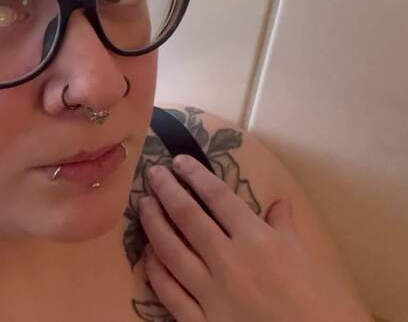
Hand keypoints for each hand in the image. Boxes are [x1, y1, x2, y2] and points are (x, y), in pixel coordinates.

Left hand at [138, 154, 371, 321]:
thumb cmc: (326, 309)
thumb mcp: (310, 263)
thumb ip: (287, 231)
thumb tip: (278, 204)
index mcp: (258, 241)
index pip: (218, 197)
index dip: (195, 175)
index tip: (178, 162)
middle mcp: (228, 261)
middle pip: (186, 216)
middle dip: (165, 190)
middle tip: (151, 173)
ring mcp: (211, 293)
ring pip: (170, 251)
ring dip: (153, 224)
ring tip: (143, 205)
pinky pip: (169, 292)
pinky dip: (155, 271)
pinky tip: (148, 256)